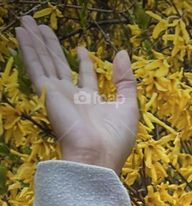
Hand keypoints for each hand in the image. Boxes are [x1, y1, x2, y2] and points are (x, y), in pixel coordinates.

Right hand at [15, 14, 138, 175]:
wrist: (97, 157)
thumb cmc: (115, 140)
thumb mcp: (128, 107)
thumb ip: (126, 81)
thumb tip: (122, 54)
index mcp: (92, 102)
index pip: (85, 76)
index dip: (83, 61)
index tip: (81, 48)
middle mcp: (73, 97)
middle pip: (59, 64)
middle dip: (51, 45)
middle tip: (42, 26)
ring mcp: (58, 95)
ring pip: (44, 61)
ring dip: (35, 41)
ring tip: (27, 21)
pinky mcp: (47, 93)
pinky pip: (35, 66)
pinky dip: (28, 49)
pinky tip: (21, 34)